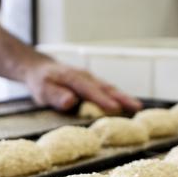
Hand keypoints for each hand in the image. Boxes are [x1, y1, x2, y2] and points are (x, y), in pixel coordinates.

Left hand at [23, 58, 141, 114]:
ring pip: (109, 88)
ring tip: (137, 107)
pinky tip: (126, 105)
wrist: (40, 68)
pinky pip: (107, 90)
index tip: (115, 108)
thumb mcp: (43, 90)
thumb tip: (70, 101)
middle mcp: (86, 77)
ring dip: (123, 97)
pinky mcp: (93, 83)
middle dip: (122, 97)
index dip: (102, 100)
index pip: (90, 90)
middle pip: (106, 88)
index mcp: (74, 78)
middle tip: (137, 107)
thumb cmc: (42, 82)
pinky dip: (118, 96)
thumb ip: (56, 96)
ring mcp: (91, 79)